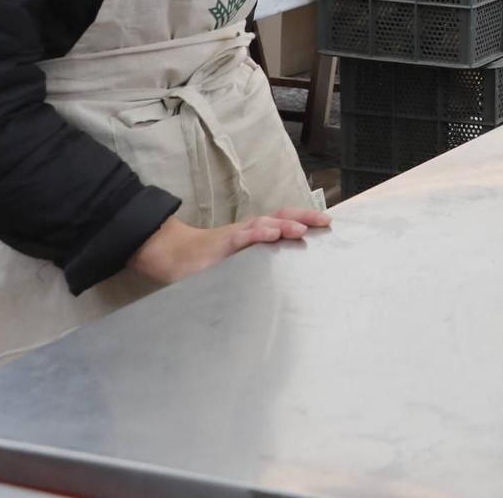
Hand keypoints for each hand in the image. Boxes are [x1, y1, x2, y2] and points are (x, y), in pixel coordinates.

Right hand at [127, 208, 329, 283]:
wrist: (175, 255)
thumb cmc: (209, 260)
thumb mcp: (238, 263)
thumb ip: (259, 268)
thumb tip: (286, 285)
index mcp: (255, 233)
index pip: (284, 220)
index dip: (305, 219)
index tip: (327, 223)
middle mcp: (249, 229)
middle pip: (281, 217)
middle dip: (304, 217)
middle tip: (325, 221)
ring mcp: (236, 235)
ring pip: (264, 223)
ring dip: (284, 225)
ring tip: (302, 229)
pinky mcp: (222, 243)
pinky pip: (242, 235)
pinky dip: (257, 233)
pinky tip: (270, 234)